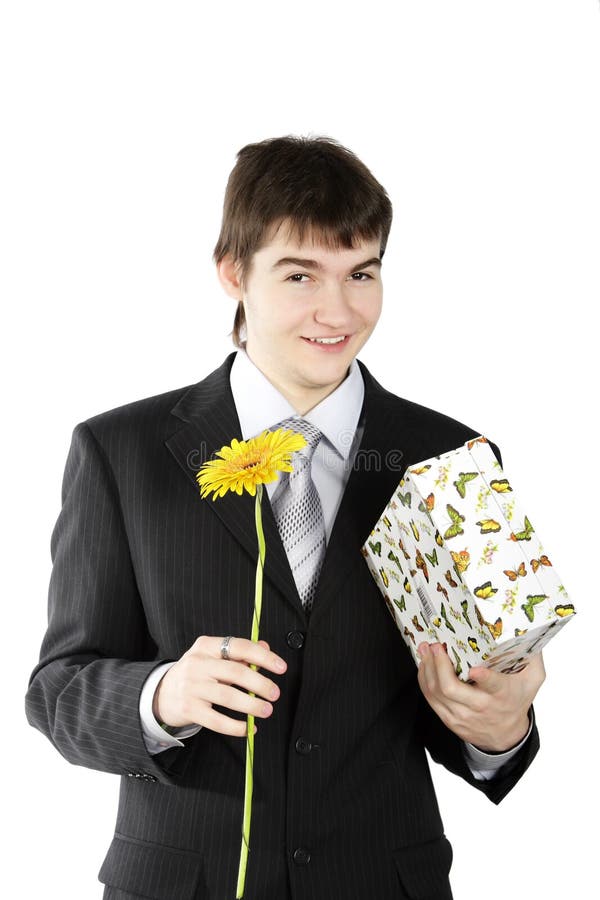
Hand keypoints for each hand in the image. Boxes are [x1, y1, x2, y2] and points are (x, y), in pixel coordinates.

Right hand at [153, 636, 286, 736]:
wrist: (161, 693)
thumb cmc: (196, 673)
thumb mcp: (213, 656)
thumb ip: (240, 653)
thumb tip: (265, 648)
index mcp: (206, 646)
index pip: (239, 646)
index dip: (263, 657)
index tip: (281, 667)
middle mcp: (197, 663)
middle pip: (236, 673)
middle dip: (260, 684)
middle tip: (275, 693)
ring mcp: (191, 687)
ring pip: (228, 697)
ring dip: (252, 705)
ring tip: (266, 710)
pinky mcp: (189, 709)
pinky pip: (217, 720)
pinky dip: (236, 726)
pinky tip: (248, 727)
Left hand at [417, 642, 544, 751]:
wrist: (507, 735)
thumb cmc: (518, 699)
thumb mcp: (533, 678)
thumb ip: (533, 656)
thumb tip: (530, 629)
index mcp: (502, 694)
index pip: (493, 686)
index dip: (484, 678)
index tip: (475, 668)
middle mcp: (481, 707)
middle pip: (452, 689)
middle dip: (439, 664)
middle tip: (436, 646)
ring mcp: (463, 715)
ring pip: (437, 693)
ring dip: (427, 668)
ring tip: (425, 649)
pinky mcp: (450, 720)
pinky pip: (431, 700)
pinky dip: (424, 680)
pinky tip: (424, 665)